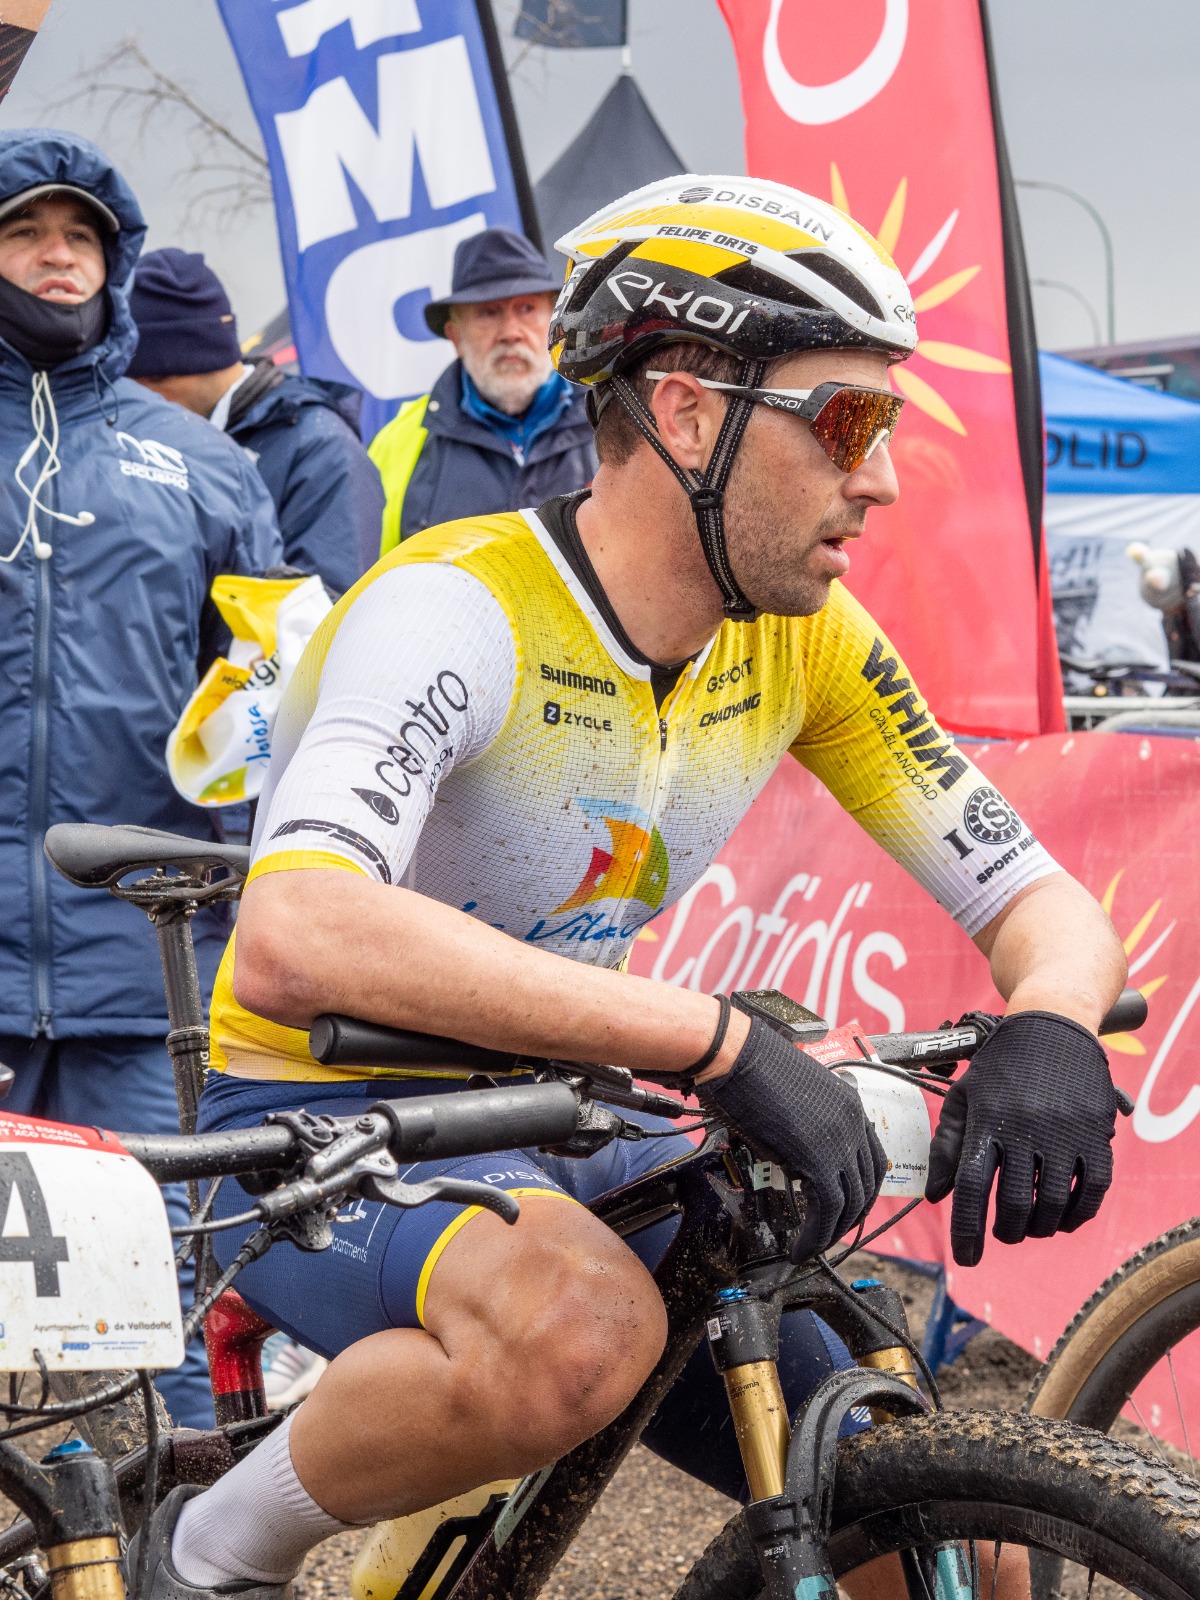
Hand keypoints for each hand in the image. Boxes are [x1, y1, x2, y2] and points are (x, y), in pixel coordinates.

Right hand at [696, 1015, 886, 1256]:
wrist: (734, 1055)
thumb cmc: (751, 1067)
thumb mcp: (794, 1095)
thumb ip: (809, 1125)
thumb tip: (798, 1159)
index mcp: (850, 1103)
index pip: (872, 1159)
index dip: (860, 1190)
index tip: (846, 1208)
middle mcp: (853, 1122)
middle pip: (866, 1185)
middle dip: (850, 1217)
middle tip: (829, 1234)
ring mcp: (839, 1140)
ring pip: (850, 1203)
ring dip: (831, 1233)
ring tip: (811, 1247)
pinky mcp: (818, 1158)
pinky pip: (827, 1209)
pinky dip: (815, 1236)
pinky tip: (800, 1246)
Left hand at [925, 1010, 1119, 1266]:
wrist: (1052, 1024)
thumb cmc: (1000, 1065)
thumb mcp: (964, 1096)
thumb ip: (947, 1145)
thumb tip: (935, 1196)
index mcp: (988, 1120)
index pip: (973, 1187)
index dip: (967, 1230)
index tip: (966, 1258)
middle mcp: (1026, 1128)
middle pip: (1014, 1204)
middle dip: (1005, 1232)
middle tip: (1001, 1234)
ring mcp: (1065, 1131)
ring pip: (1054, 1204)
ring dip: (1040, 1228)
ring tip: (1029, 1228)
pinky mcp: (1097, 1133)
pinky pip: (1093, 1190)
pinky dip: (1078, 1214)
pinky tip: (1064, 1220)